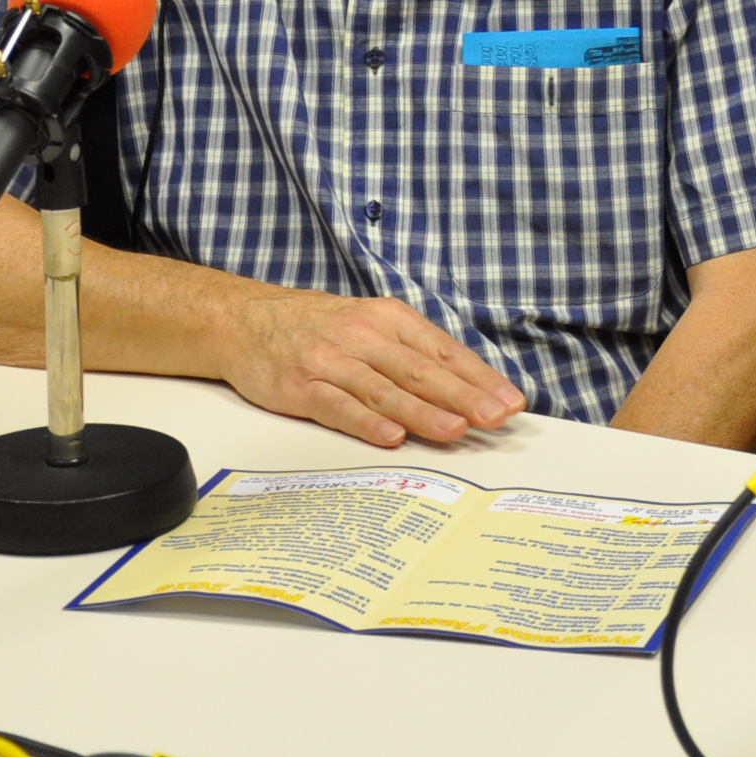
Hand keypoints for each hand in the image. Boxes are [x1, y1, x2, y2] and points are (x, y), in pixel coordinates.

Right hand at [219, 288, 524, 445]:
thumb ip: (412, 355)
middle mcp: (364, 336)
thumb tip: (466, 388)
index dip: (480, 377)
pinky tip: (391, 437)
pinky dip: (366, 423)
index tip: (510, 401)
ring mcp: (332, 361)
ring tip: (456, 430)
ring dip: (423, 412)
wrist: (245, 319)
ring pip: (385, 390)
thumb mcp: (371, 324)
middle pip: (421, 371)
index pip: (443, 351)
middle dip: (464, 396)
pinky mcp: (301, 387)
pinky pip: (339, 407)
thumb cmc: (319, 326)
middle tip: (497, 418)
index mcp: (389, 319)